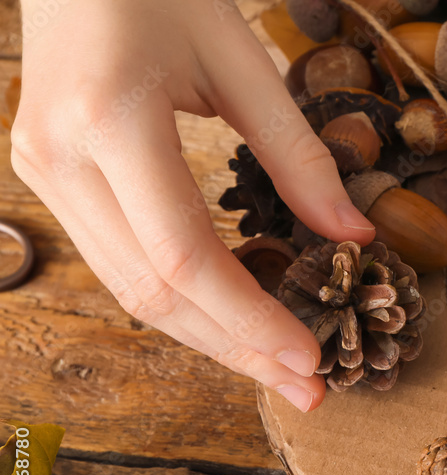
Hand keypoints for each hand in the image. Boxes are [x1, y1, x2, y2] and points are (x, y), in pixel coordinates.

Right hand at [11, 0, 373, 411]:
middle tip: (307, 390)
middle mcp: (60, 159)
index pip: (183, 256)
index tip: (311, 358)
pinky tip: (232, 318)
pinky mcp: (48, 178)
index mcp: (107, 121)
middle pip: (154, 292)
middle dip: (236, 350)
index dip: (250, 319)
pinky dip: (182, 299)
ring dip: (210, 337)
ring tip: (278, 368)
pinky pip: (120, 261)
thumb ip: (298, 155)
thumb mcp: (241, 61)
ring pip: (131, 289)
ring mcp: (42, 172)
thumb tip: (354, 237)